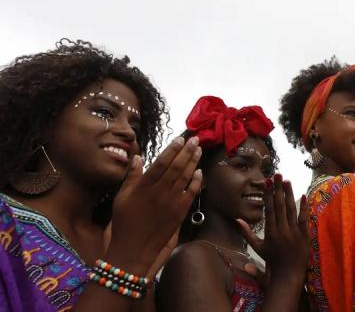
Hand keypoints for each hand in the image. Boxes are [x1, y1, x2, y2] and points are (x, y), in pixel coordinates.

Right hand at [106, 137, 202, 274]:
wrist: (134, 249)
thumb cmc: (124, 222)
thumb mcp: (121, 197)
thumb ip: (131, 176)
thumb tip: (138, 157)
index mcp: (144, 187)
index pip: (161, 163)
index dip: (171, 149)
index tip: (180, 139)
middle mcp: (159, 193)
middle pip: (176, 167)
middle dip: (187, 151)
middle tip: (195, 139)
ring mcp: (171, 203)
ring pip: (185, 178)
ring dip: (193, 162)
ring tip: (199, 150)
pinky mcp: (179, 213)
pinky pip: (191, 194)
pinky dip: (196, 182)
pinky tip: (200, 172)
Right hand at [237, 173, 309, 281]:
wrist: (289, 274)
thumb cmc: (272, 260)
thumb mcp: (257, 247)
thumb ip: (247, 233)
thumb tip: (236, 219)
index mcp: (270, 232)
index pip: (269, 209)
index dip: (268, 194)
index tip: (267, 181)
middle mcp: (282, 230)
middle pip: (280, 206)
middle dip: (278, 189)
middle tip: (277, 174)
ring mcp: (294, 232)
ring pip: (291, 210)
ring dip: (289, 194)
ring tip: (287, 181)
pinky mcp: (305, 235)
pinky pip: (304, 219)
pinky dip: (304, 208)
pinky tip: (303, 196)